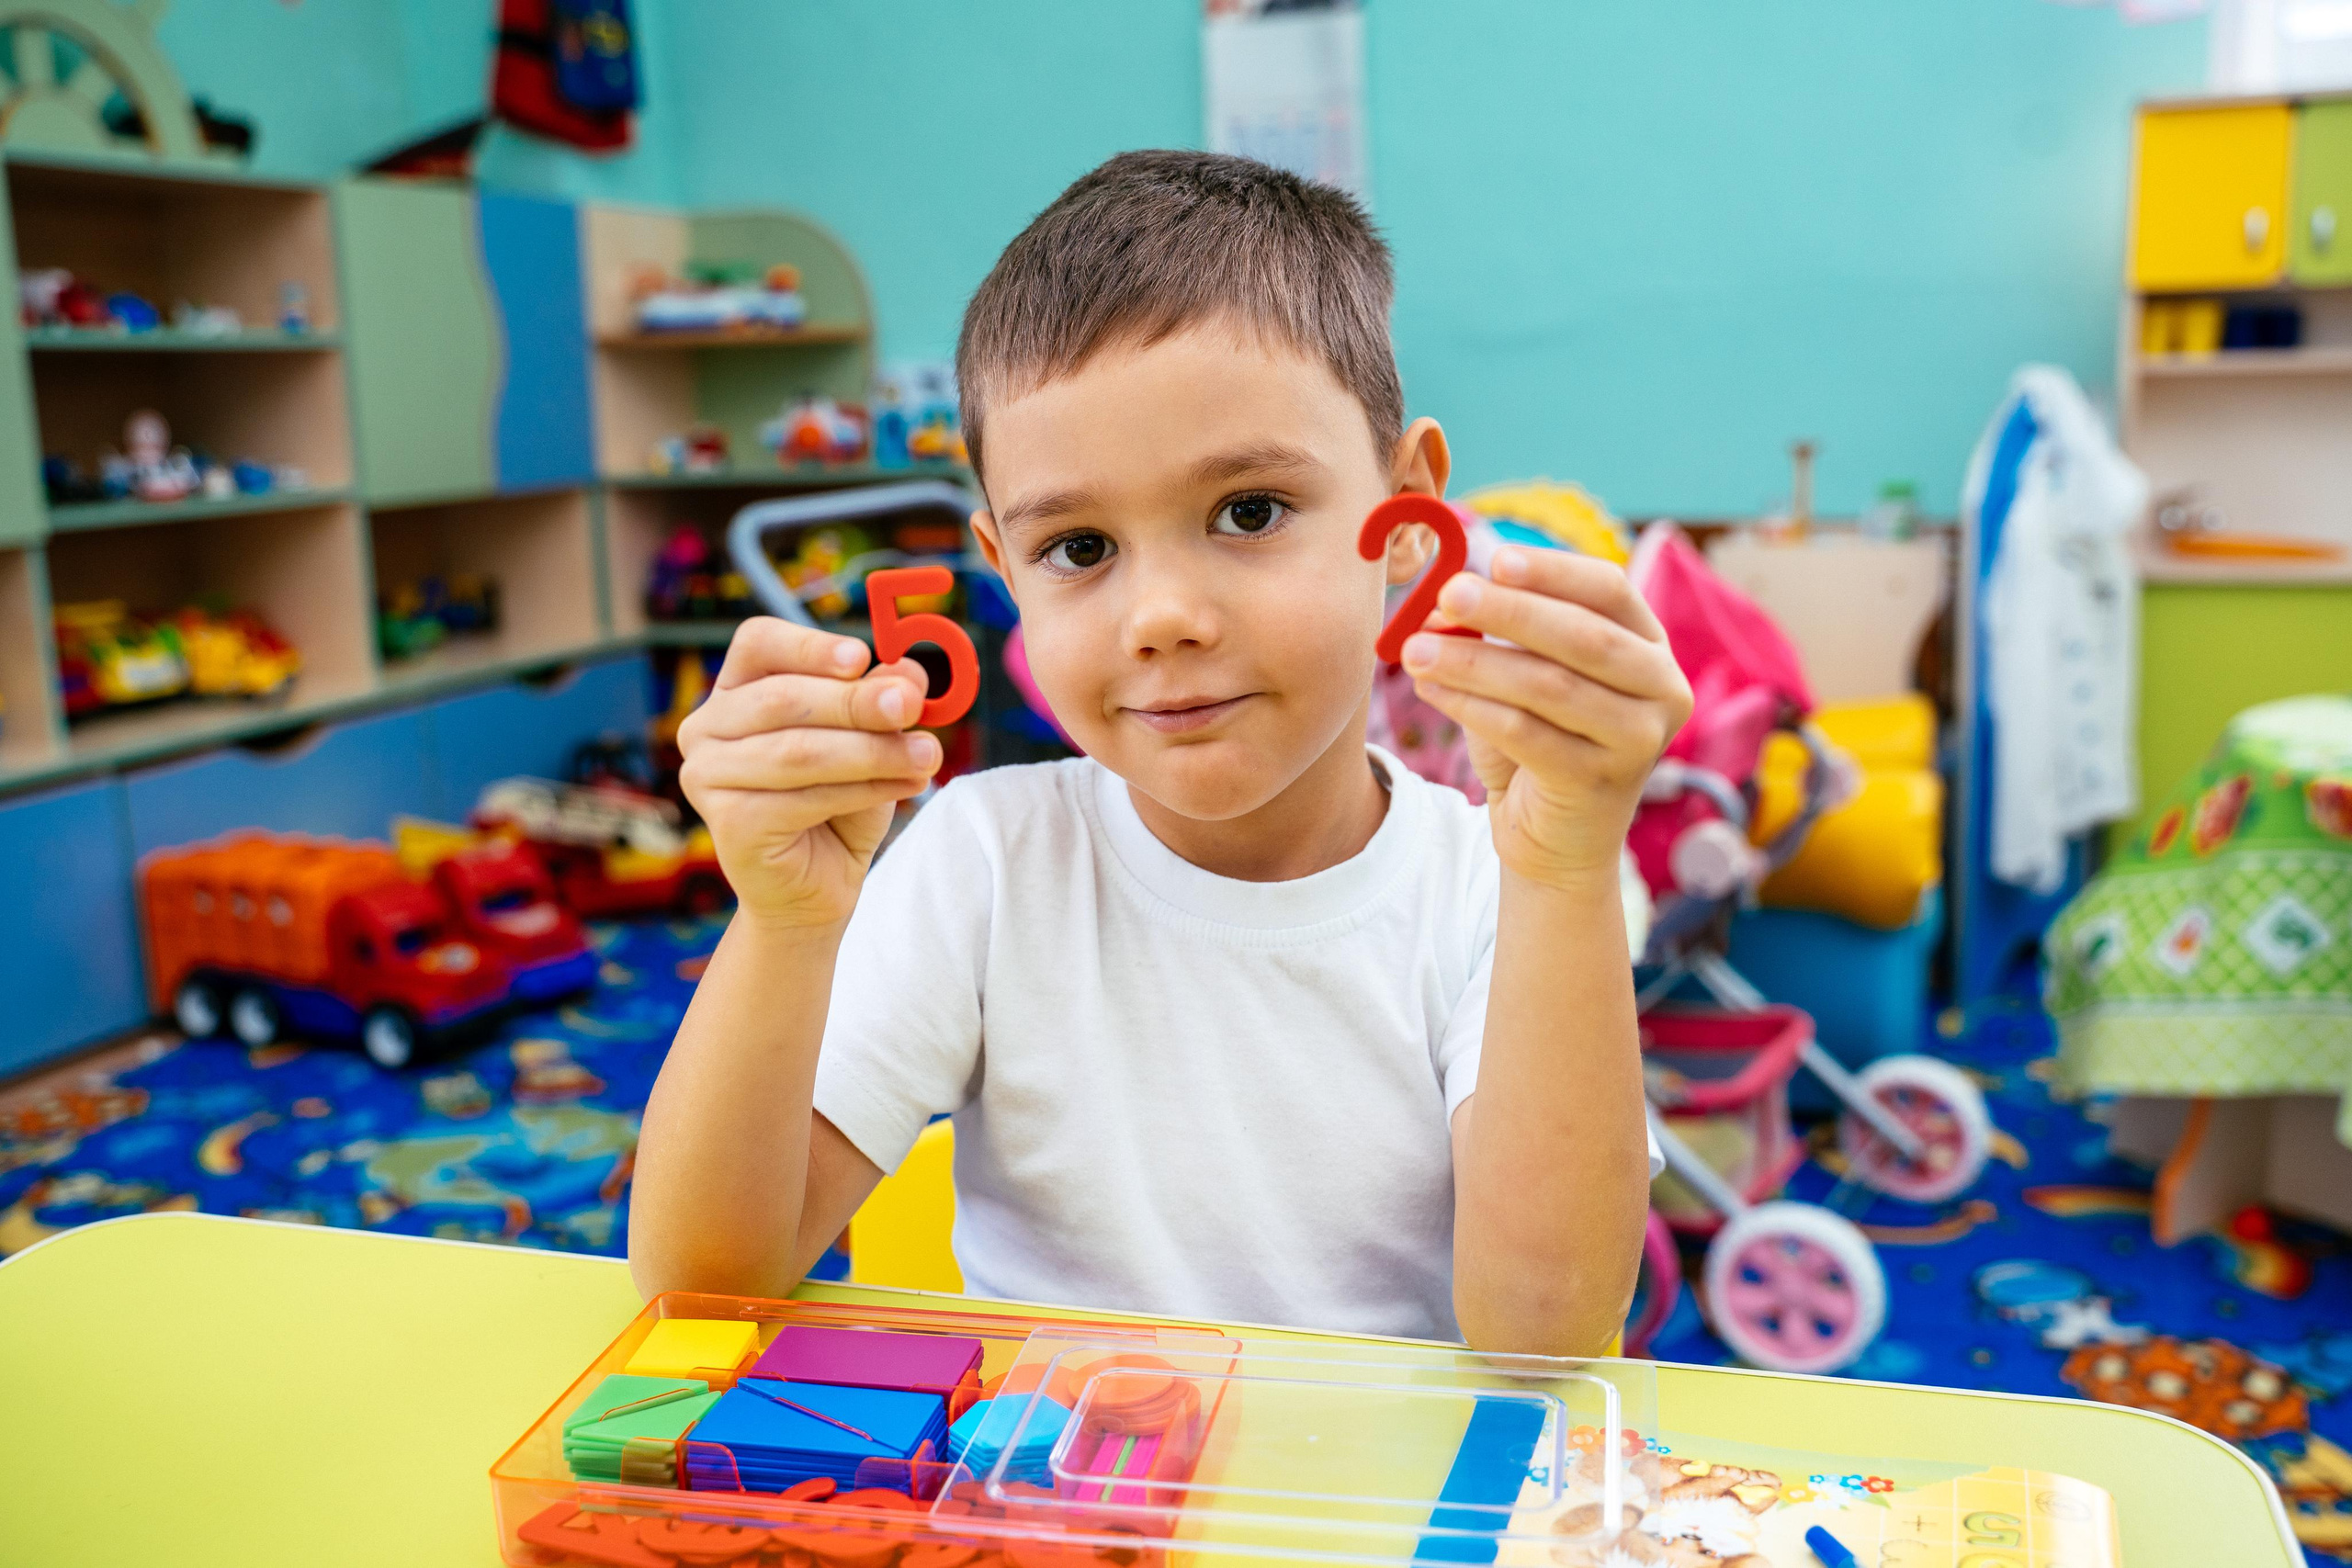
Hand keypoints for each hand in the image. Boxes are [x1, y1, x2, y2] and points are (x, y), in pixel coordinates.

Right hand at [679, 618, 939, 929]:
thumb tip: (910, 673)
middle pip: (781, 698)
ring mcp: (707, 777)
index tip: (861, 657)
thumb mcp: (870, 741)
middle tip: (912, 706)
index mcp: (734, 690)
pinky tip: (903, 787)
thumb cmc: (838, 804)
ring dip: (871, 750)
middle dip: (855, 702)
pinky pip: (803, 798)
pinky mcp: (728, 824)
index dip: (808, 646)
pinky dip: (862, 789)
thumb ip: (883, 703)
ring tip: (926, 755)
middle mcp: (706, 728)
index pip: (758, 643)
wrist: (815, 889)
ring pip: (798, 751)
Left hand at [1401, 546, 1690, 891]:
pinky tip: (1431, 691)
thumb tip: (1439, 604)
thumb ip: (1496, 635)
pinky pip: (1526, 733)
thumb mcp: (1522, 677)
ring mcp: (1639, 739)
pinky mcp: (1601, 782)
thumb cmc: (1539, 742)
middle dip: (1509, 611)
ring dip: (1475, 661)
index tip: (1494, 559)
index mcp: (1650, 645)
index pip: (1610, 590)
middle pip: (1584, 636)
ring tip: (1416, 649)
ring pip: (1550, 686)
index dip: (1553, 571)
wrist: (1556, 839)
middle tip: (1448, 593)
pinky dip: (1471, 707)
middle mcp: (1662, 689)